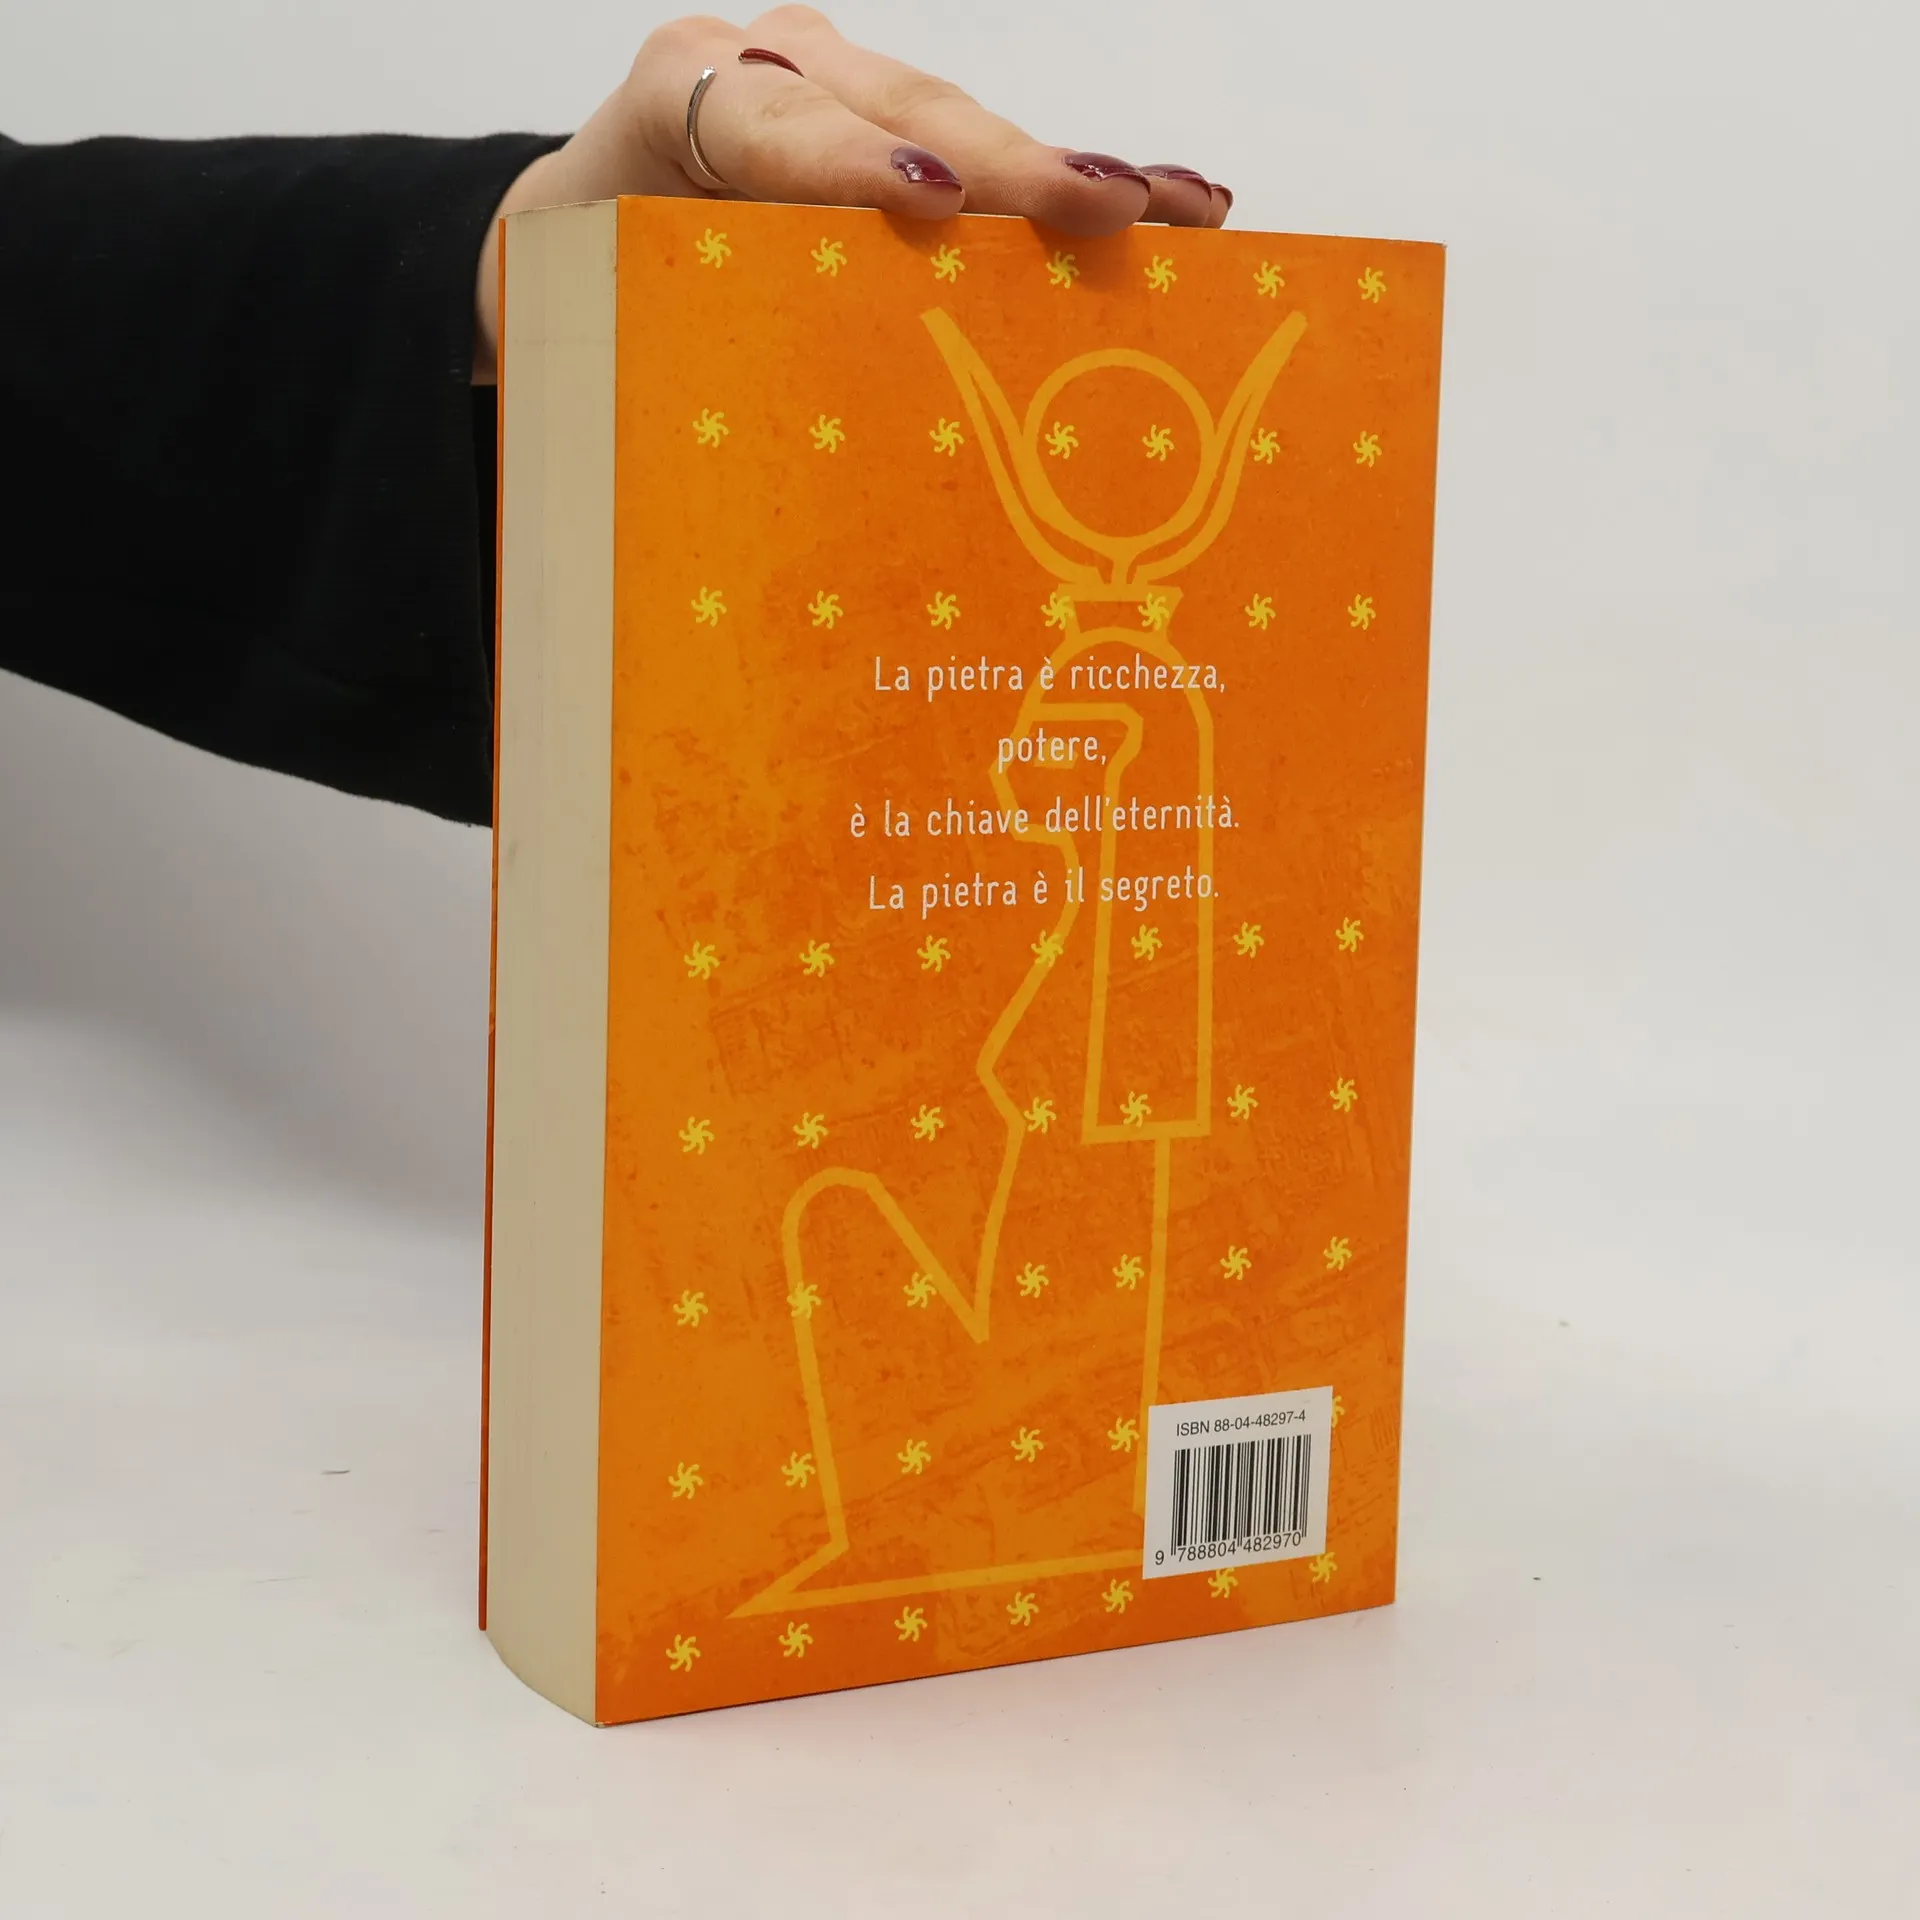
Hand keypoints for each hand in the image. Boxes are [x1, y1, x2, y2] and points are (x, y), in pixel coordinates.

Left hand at [473, 5, 1228, 378]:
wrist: (575, 230)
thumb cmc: (585, 289)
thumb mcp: (596, 318)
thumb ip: (662, 340)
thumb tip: (759, 469)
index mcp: (675, 105)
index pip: (769, 125)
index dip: (851, 160)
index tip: (929, 198)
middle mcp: (767, 69)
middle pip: (901, 112)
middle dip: (1007, 164)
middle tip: (1107, 202)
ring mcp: (840, 87)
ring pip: (962, 125)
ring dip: (1072, 172)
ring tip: (1177, 208)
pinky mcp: (890, 124)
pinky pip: (983, 153)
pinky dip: (1069, 183)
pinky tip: (1169, 201)